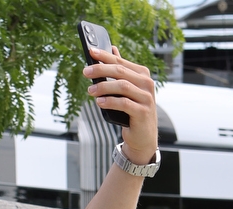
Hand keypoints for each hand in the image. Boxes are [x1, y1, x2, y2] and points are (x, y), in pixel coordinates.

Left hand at [83, 46, 157, 165]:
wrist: (143, 135)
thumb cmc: (132, 109)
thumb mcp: (126, 88)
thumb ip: (121, 70)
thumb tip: (112, 49)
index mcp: (142, 74)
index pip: (120, 62)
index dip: (105, 56)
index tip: (90, 51)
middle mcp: (146, 83)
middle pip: (120, 72)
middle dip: (101, 70)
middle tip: (85, 71)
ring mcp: (146, 97)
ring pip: (123, 86)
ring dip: (103, 87)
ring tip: (90, 90)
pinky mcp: (142, 112)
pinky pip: (124, 103)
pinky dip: (110, 101)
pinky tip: (99, 102)